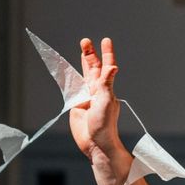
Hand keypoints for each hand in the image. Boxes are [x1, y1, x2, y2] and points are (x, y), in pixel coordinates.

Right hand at [68, 37, 121, 159]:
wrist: (95, 144)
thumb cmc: (105, 125)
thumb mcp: (106, 101)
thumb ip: (107, 83)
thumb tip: (114, 66)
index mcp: (106, 88)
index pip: (107, 66)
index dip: (106, 53)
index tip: (106, 40)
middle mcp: (97, 90)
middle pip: (94, 68)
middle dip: (90, 54)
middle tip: (85, 41)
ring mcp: (87, 97)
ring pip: (84, 75)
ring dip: (83, 63)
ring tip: (82, 50)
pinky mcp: (77, 105)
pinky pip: (74, 88)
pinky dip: (72, 79)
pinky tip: (70, 73)